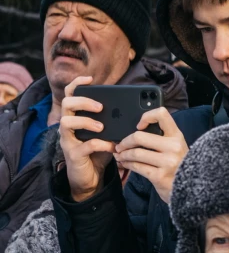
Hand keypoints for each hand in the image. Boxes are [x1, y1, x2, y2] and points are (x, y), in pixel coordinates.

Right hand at [59, 76, 115, 201]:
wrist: (91, 177)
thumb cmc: (99, 150)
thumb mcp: (107, 131)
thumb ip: (114, 120)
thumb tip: (134, 108)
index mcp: (77, 116)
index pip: (70, 94)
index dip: (77, 84)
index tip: (90, 80)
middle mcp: (68, 126)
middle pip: (66, 104)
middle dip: (84, 102)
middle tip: (101, 107)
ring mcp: (68, 140)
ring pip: (66, 122)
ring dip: (86, 121)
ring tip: (102, 126)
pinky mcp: (73, 154)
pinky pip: (83, 145)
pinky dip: (100, 144)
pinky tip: (110, 146)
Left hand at [114, 107, 187, 203]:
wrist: (191, 188)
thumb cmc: (180, 165)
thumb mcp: (176, 147)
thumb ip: (162, 138)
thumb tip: (138, 131)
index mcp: (177, 136)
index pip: (162, 115)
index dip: (147, 116)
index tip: (139, 125)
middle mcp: (173, 147)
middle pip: (140, 136)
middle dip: (125, 141)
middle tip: (120, 145)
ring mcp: (167, 162)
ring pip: (135, 153)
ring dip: (123, 154)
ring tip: (120, 155)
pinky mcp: (159, 176)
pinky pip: (137, 167)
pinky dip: (127, 164)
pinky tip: (125, 164)